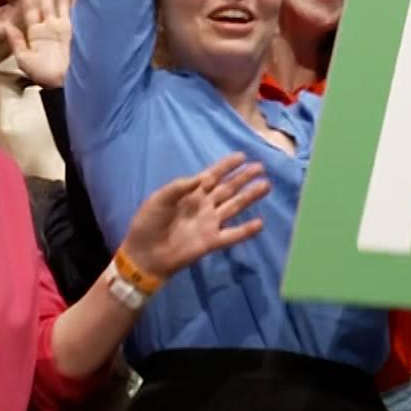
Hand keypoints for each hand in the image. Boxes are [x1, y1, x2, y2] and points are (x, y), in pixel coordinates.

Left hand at [0, 0, 75, 90]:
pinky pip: (77, 11)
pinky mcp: (79, 30)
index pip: (30, 8)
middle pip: (46, 1)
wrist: (67, 85)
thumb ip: (16, 42)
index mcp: (35, 33)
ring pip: (61, 3)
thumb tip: (5, 25)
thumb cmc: (45, 75)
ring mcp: (65, 27)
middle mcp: (50, 27)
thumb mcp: (25, 60)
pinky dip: (78, 0)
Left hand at [119, 152, 269, 278]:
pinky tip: (260, 223)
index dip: (226, 166)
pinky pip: (232, 235)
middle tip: (260, 167)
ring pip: (234, 206)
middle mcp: (204, 206)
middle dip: (243, 177)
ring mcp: (210, 223)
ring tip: (265, 186)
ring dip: (250, 196)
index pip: (212, 175)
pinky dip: (246, 230)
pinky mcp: (211, 241)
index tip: (242, 156)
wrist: (144, 254)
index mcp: (191, 193)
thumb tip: (201, 178)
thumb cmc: (148, 224)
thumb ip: (178, 187)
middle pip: (228, 188)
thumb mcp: (158, 200)